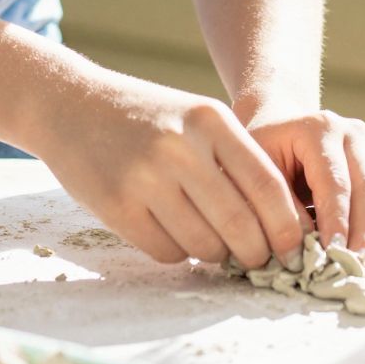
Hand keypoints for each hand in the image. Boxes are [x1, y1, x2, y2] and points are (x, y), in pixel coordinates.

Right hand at [38, 70, 308, 268]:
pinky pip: (166, 251)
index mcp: (210, 120)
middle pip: (239, 222)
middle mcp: (179, 147)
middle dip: (257, 252)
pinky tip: (171, 232)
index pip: (267, 185)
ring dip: (216, 255)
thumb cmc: (145, 117)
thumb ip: (234, 159)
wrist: (69, 104)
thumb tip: (278, 223)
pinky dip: (178, 253)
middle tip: (259, 260)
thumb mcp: (196, 118)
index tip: (295, 247)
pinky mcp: (115, 205)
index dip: (286, 225)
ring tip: (211, 242)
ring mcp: (144, 177)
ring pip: (204, 244)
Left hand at [243, 106, 364, 254]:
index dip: (336, 221)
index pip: (334, 181)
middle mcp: (352, 132)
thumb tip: (305, 246)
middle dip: (363, 230)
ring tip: (363, 262)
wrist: (277, 123)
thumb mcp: (261, 172)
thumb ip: (283, 207)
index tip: (334, 254)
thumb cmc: (264, 149)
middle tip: (356, 265)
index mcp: (320, 128)